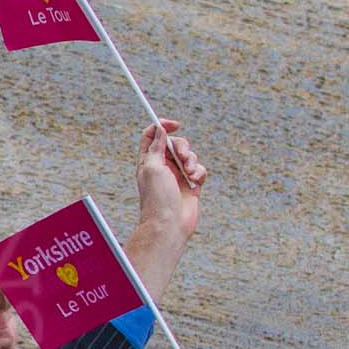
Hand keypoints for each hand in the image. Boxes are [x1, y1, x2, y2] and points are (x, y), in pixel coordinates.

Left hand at [135, 118, 207, 238]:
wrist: (170, 224)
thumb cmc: (157, 198)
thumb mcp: (152, 167)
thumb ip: (156, 147)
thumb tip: (159, 129)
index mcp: (148, 161)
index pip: (152, 136)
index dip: (162, 127)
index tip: (175, 125)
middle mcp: (162, 167)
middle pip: (175, 144)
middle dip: (183, 146)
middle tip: (183, 156)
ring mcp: (177, 176)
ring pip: (190, 156)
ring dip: (192, 161)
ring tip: (189, 174)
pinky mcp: (191, 184)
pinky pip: (200, 170)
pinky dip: (199, 173)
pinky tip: (195, 183)